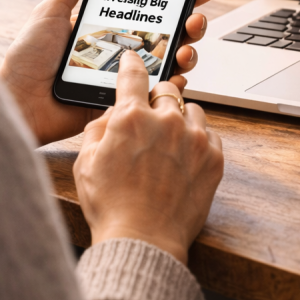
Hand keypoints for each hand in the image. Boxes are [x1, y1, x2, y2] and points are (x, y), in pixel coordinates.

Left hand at [0, 0, 216, 146]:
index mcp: (108, 28)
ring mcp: (125, 77)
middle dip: (190, 22)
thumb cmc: (26, 60)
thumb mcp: (49, 13)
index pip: (150, 9)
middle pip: (168, 34)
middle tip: (195, 17)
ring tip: (185, 48)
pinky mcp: (123, 102)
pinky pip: (156, 94)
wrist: (17, 102)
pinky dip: (172, 85)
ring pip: (170, 63)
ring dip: (187, 52)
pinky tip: (176, 77)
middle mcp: (122, 51)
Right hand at [74, 53, 223, 263]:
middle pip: (166, 89)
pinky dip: (198, 140)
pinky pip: (209, 133)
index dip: (131, 63)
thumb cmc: (111, 207)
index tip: (133, 58)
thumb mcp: (86, 163)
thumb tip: (113, 113)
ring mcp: (194, 138)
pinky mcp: (213, 157)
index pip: (132, 76)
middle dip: (157, 98)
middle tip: (150, 118)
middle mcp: (166, 121)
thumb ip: (99, 129)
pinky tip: (184, 158)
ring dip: (180, 119)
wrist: (143, 241)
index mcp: (130, 118)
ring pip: (191, 110)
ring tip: (168, 144)